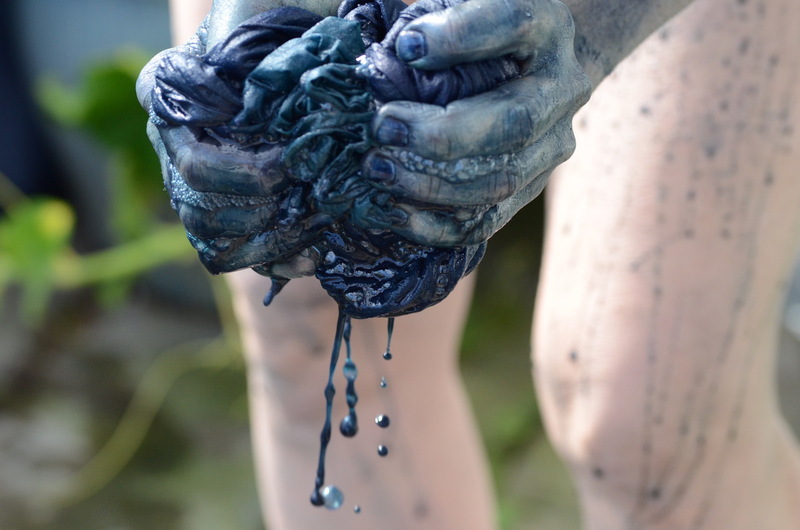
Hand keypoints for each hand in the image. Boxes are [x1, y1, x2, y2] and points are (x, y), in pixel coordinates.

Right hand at [136, 9, 337, 278]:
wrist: (291, 40)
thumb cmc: (273, 18)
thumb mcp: (256, 16)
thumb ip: (242, 48)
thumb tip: (250, 109)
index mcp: (166, 99)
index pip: (192, 162)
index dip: (242, 175)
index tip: (289, 165)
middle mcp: (170, 144)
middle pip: (201, 209)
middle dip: (263, 210)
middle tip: (312, 197)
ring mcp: (193, 181)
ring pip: (214, 238)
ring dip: (270, 239)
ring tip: (316, 225)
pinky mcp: (225, 208)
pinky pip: (237, 253)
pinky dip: (276, 259)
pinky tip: (312, 254)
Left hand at [354, 0, 590, 246]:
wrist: (540, 69)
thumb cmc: (483, 33)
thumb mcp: (464, 7)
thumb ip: (432, 20)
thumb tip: (384, 58)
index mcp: (547, 27)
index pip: (515, 23)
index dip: (462, 36)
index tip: (407, 47)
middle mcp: (561, 88)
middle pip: (514, 121)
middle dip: (442, 133)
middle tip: (382, 127)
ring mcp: (553, 145)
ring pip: (501, 179)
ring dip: (432, 183)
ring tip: (378, 171)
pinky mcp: (533, 186)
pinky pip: (489, 219)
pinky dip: (439, 225)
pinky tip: (395, 214)